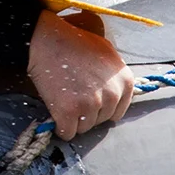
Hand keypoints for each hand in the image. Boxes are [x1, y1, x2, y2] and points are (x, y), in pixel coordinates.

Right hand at [27, 9, 134, 140]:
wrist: (49, 41)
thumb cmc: (76, 44)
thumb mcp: (108, 53)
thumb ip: (116, 76)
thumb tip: (118, 94)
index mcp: (125, 81)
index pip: (117, 111)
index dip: (102, 107)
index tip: (91, 100)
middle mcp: (112, 94)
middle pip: (101, 120)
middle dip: (88, 113)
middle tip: (75, 95)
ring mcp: (92, 104)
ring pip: (84, 127)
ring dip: (74, 119)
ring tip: (65, 99)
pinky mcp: (70, 111)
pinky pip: (67, 133)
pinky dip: (60, 127)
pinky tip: (56, 111)